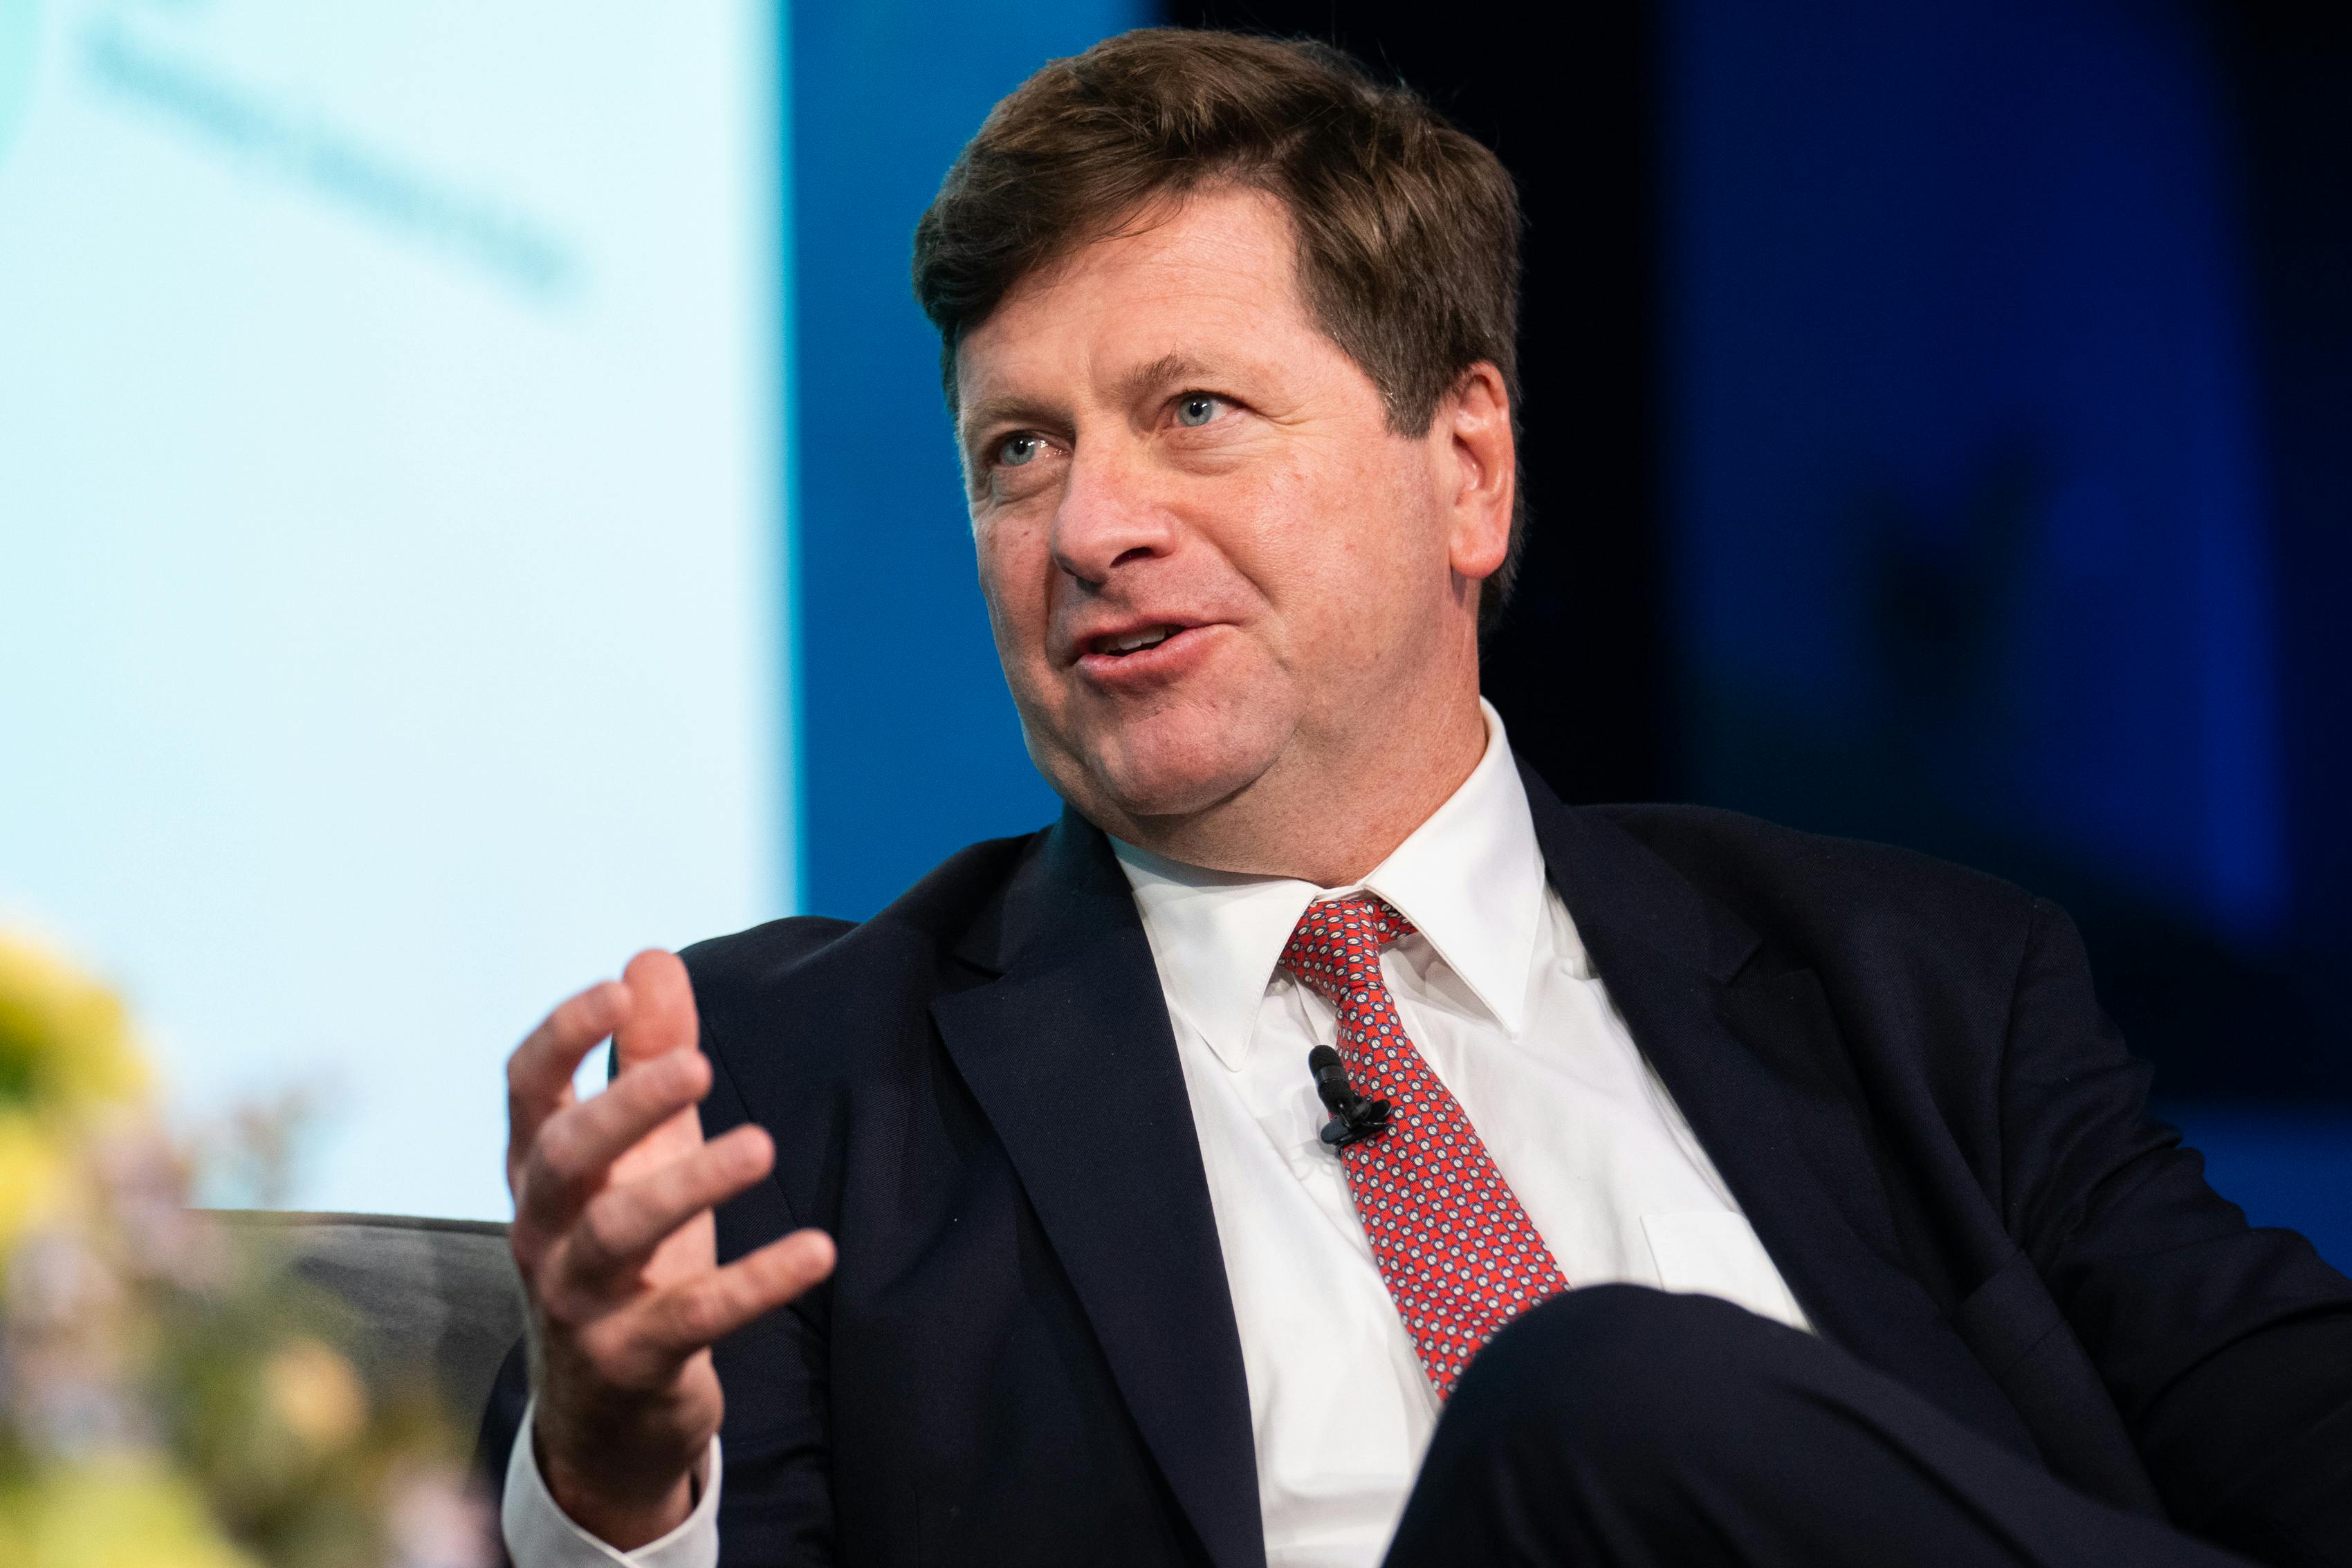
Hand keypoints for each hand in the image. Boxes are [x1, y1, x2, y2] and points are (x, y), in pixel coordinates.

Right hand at [505, 950, 834, 1548]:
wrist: (603, 1414)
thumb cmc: (623, 1253)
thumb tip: (649, 958)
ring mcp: (577, 1302)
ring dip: (691, 1186)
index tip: (616, 992)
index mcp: (538, 1170)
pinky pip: (693, 1318)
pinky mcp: (629, 1361)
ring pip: (620, 1236)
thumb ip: (647, 1055)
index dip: (562, 1037)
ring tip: (762, 1144)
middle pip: (565, 1157)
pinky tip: (819, 1249)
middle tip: (698, 1065)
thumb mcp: (638, 1154)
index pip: (526, 1090)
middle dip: (626, 1108)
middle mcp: (542, 1231)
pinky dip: (757, 1282)